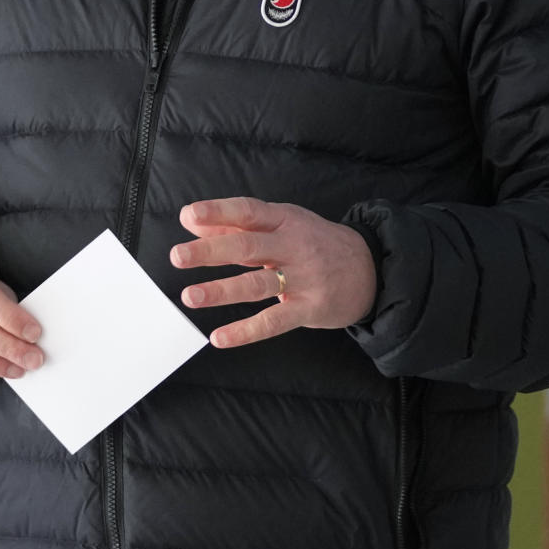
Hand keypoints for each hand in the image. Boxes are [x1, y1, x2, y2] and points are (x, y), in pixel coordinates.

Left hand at [170, 197, 376, 348]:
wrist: (370, 269)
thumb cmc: (315, 243)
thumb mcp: (282, 224)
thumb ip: (236, 224)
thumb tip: (191, 219)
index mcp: (284, 220)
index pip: (248, 211)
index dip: (219, 211)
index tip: (189, 215)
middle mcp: (293, 246)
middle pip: (248, 247)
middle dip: (211, 252)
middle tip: (178, 256)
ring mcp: (303, 278)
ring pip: (257, 284)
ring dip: (221, 291)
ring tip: (191, 296)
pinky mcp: (309, 309)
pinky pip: (274, 321)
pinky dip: (245, 331)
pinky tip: (219, 337)